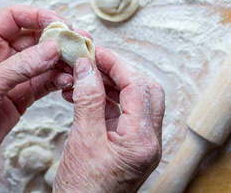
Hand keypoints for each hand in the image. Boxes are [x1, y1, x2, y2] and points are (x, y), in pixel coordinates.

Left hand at [0, 5, 73, 184]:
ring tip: (79, 63)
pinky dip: (57, 81)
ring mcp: (10, 78)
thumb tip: (52, 48)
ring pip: (42, 62)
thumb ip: (21, 66)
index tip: (61, 23)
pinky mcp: (19, 97)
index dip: (37, 16)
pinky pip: (43, 83)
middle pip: (33, 39)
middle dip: (56, 39)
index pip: (13, 18)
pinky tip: (68, 81)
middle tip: (79, 42)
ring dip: (61, 61)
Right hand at [54, 47, 164, 191]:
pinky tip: (83, 96)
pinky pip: (121, 115)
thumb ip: (88, 99)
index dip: (116, 64)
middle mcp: (148, 141)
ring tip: (82, 78)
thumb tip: (87, 67)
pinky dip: (104, 101)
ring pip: (133, 101)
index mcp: (143, 140)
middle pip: (144, 90)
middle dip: (118, 72)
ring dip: (109, 86)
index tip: (95, 52)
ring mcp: (140, 144)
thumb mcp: (83, 140)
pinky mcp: (128, 147)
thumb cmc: (84, 190)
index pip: (137, 86)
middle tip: (92, 63)